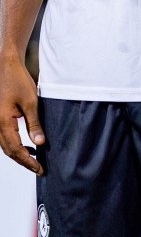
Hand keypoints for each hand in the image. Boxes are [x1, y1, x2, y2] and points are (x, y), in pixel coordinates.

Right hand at [0, 53, 43, 174]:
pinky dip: (16, 144)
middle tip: (39, 169)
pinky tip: (29, 144)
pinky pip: (5, 136)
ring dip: (20, 153)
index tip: (40, 169)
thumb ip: (34, 123)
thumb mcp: (31, 102)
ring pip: (6, 145)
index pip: (15, 149)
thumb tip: (40, 143)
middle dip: (24, 161)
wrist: (6, 67)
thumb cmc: (18, 81)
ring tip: (36, 159)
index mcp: (2, 123)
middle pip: (9, 150)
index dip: (28, 161)